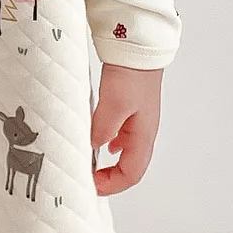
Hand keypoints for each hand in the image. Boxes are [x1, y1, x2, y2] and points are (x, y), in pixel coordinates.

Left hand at [90, 63, 162, 195]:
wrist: (138, 47)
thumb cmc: (131, 74)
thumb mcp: (113, 105)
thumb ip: (103, 129)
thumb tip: (93, 148)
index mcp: (144, 135)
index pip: (132, 174)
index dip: (112, 185)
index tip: (91, 186)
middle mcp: (143, 131)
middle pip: (130, 167)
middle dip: (110, 178)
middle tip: (88, 178)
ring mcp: (137, 120)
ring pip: (124, 152)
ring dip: (108, 162)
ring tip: (88, 163)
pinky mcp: (129, 108)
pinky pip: (119, 135)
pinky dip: (107, 143)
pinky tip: (97, 140)